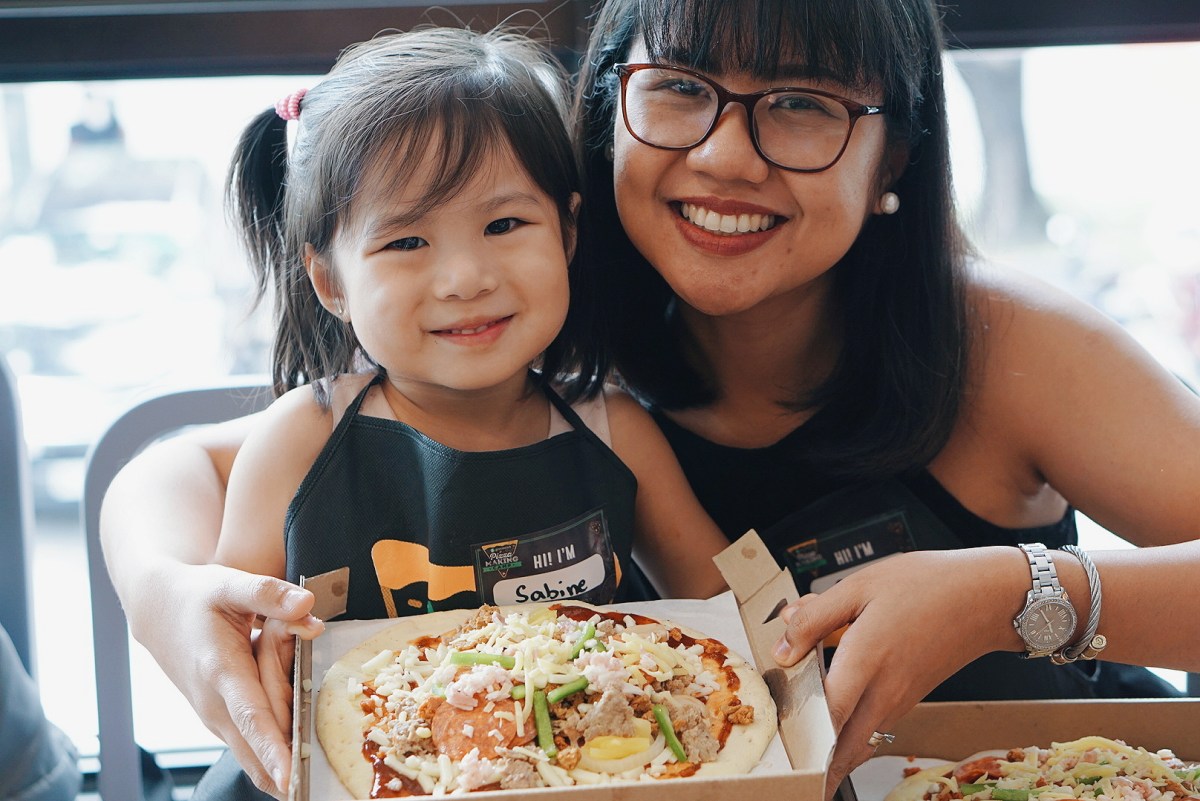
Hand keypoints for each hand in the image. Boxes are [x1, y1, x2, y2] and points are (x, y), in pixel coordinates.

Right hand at [126, 563, 322, 796]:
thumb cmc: (197, 596)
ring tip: (310, 787)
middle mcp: (215, 702)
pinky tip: (296, 769)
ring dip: (277, 769)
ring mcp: (214, 715)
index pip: (251, 718)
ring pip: (250, 753)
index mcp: (221, 671)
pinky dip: (269, 758)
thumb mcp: (231, 584)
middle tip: (315, 792)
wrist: (157, 611)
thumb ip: (270, 594)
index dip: (272, 749)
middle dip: (283, 775)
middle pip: (253, 749)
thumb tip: (309, 607)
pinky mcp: (219, 718)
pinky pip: (248, 744)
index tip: (291, 778)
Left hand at [770, 548, 1023, 799]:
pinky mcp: (911, 698)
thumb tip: (782, 647)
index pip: (825, 714)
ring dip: (833, 747)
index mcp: (866, 660)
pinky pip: (875, 727)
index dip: (800, 731)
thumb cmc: (928, 585)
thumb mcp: (860, 586)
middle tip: (794, 759)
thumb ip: (815, 617)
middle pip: (843, 746)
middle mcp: (884, 691)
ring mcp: (901, 700)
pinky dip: (852, 731)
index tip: (782, 734)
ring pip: (860, 742)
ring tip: (810, 743)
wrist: (988, 597)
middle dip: (817, 759)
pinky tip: (837, 711)